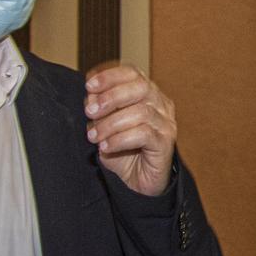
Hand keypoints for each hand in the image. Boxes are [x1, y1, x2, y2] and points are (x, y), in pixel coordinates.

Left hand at [84, 62, 176, 196]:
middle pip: (140, 87)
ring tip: (94, 136)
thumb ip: (99, 109)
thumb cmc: (124, 152)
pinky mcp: (166, 143)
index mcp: (147, 95)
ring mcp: (166, 124)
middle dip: (111, 97)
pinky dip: (119, 139)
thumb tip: (91, 95)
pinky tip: (106, 147)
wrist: (138, 183)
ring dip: (110, 124)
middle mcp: (161, 105)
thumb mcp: (105, 126)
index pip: (133, 73)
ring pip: (140, 112)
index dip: (110, 76)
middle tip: (90, 112)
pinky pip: (143, 134)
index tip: (89, 85)